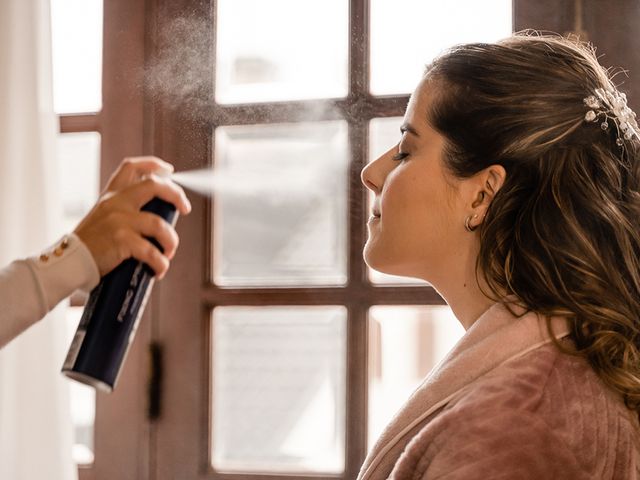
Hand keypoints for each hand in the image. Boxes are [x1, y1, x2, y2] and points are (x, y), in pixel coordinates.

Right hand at [73, 156, 191, 278]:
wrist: (69, 261)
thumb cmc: (90, 243)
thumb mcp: (103, 216)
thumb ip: (124, 210)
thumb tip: (158, 215)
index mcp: (111, 195)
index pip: (131, 167)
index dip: (154, 164)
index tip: (170, 170)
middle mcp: (115, 202)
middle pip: (153, 185)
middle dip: (176, 195)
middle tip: (185, 208)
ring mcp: (119, 220)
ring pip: (159, 224)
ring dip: (171, 241)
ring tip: (169, 253)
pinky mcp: (121, 241)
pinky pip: (152, 251)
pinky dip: (161, 263)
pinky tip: (159, 269)